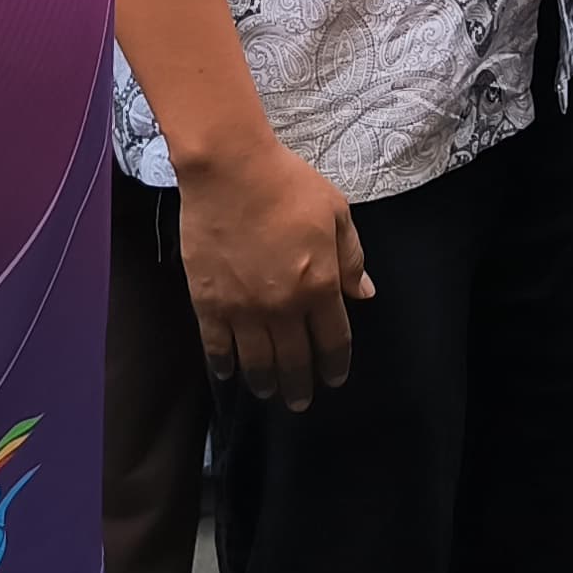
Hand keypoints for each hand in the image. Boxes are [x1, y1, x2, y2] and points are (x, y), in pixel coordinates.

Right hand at [176, 134, 371, 409]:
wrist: (230, 170)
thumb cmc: (289, 185)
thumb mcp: (336, 214)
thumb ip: (351, 258)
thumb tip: (364, 294)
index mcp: (319, 285)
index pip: (333, 340)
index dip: (335, 364)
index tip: (335, 379)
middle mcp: (283, 306)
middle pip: (295, 360)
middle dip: (301, 386)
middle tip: (301, 402)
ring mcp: (244, 308)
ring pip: (257, 361)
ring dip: (266, 382)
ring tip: (269, 392)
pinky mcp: (209, 302)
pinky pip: (218, 345)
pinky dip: (224, 364)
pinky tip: (229, 374)